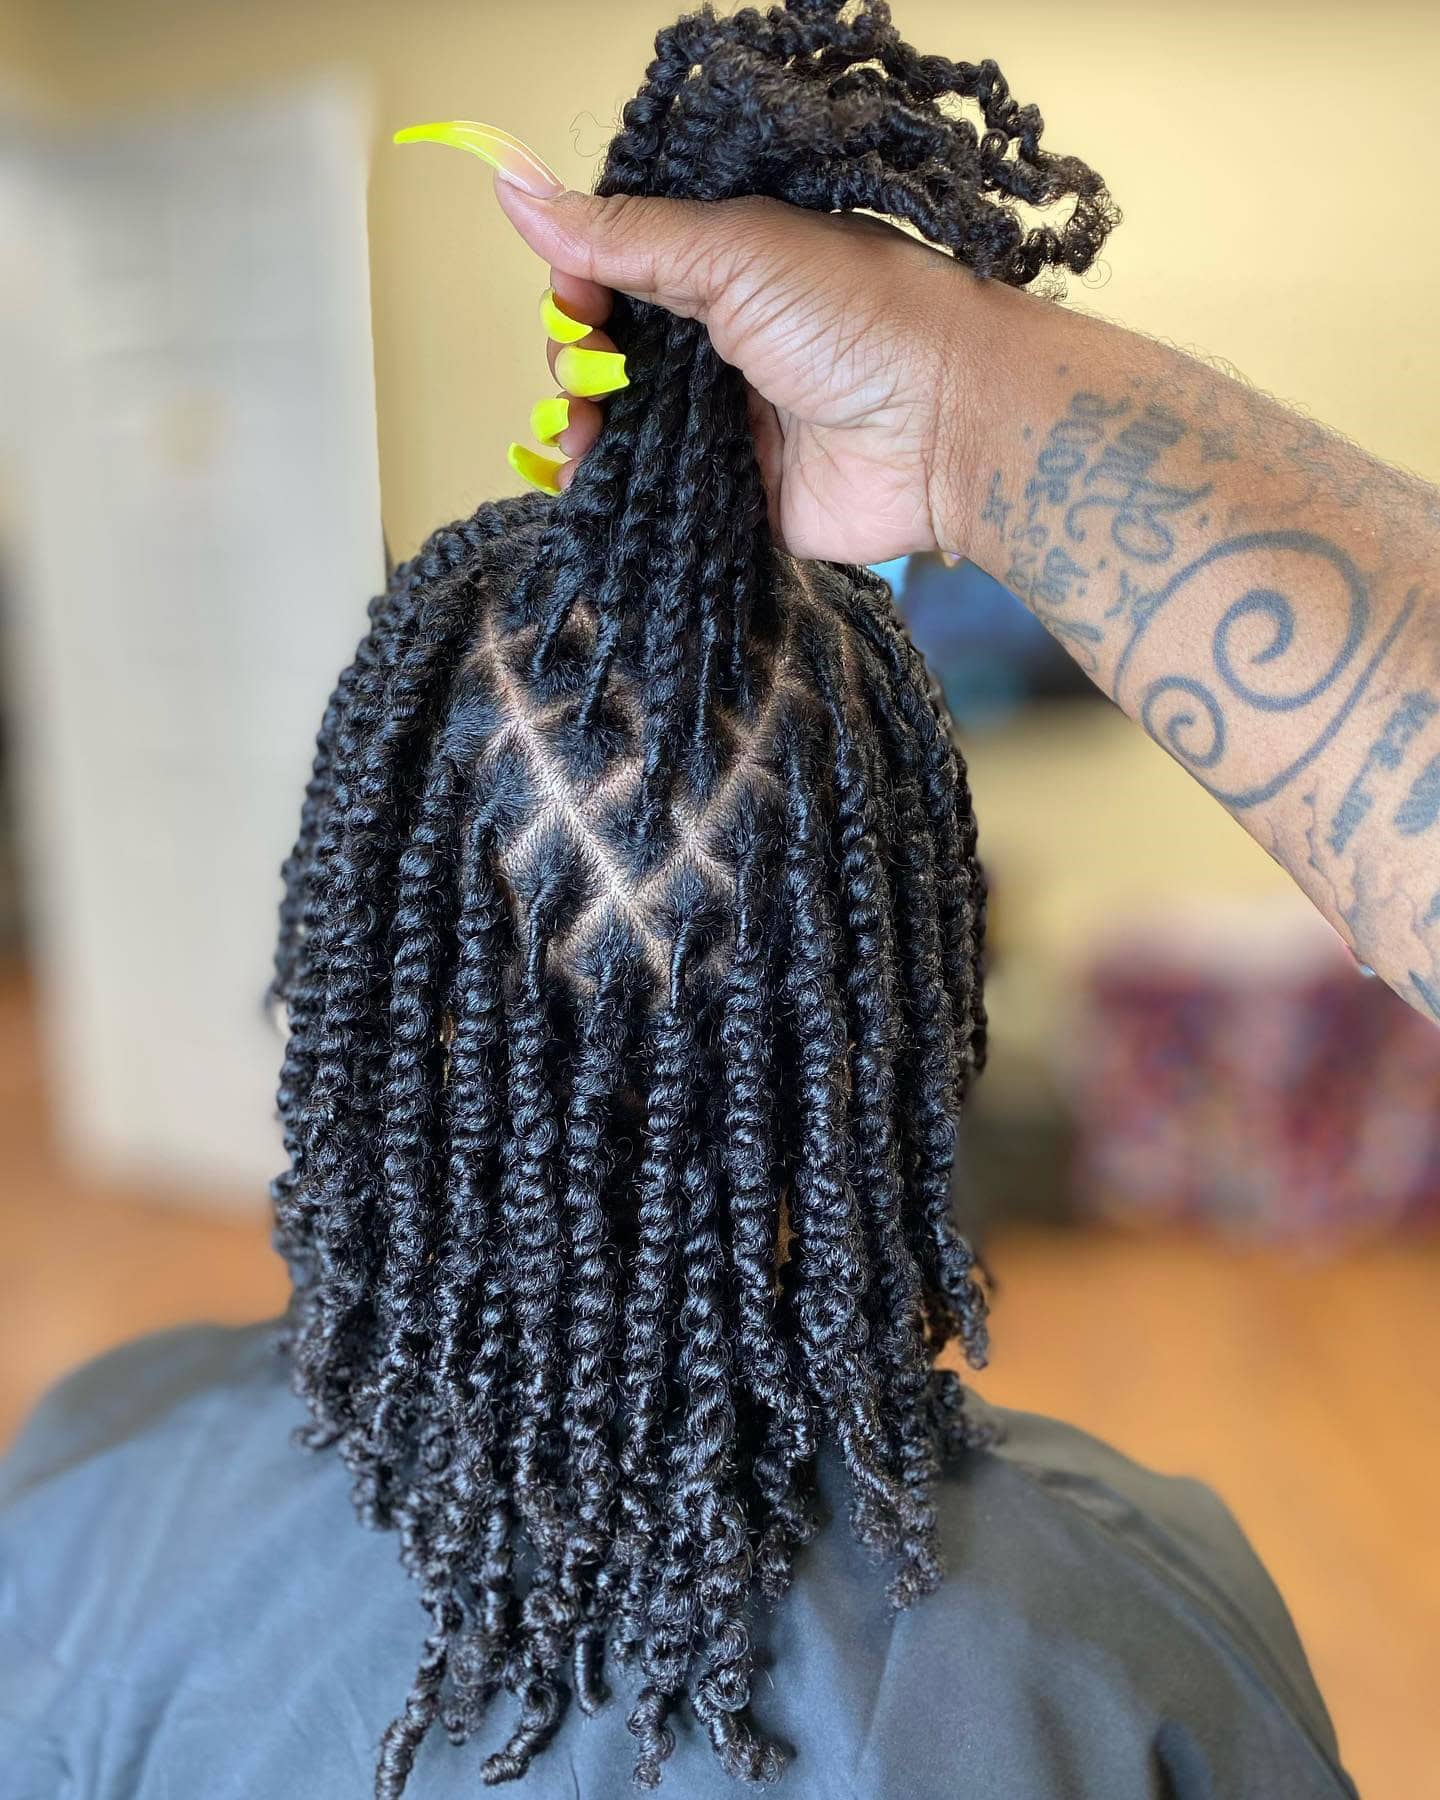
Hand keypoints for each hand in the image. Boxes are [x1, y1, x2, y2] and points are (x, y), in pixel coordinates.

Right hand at [496, 185, 979, 565]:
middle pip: (606, 354)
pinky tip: (584, 479)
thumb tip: (517, 189)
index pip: (613, 275)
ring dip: (578, 425)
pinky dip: (607, 488)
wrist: (944, 424)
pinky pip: (651, 492)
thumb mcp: (735, 251)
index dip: (578, 289)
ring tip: (579, 435)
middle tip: (590, 374)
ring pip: (619, 426)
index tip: (576, 303)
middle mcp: (716, 346)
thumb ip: (626, 236)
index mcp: (718, 272)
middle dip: (572, 362)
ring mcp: (723, 423)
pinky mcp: (734, 494)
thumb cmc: (858, 317)